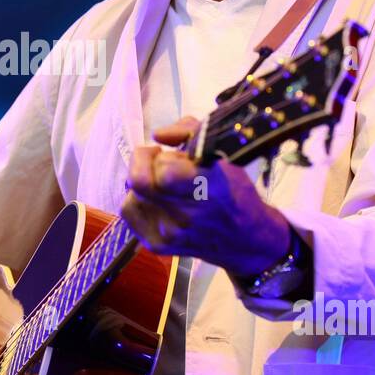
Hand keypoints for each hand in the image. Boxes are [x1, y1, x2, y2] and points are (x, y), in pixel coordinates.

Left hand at [121, 116, 291, 277]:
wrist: (245, 238)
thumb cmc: (233, 191)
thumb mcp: (222, 152)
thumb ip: (188, 130)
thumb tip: (158, 135)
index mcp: (207, 189)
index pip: (164, 170)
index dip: (162, 156)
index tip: (169, 154)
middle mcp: (186, 216)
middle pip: (140, 182)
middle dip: (144, 163)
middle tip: (157, 161)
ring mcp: (170, 234)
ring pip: (131, 195)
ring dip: (143, 183)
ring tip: (161, 184)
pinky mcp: (157, 245)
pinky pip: (128, 212)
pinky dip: (136, 199)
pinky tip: (154, 198)